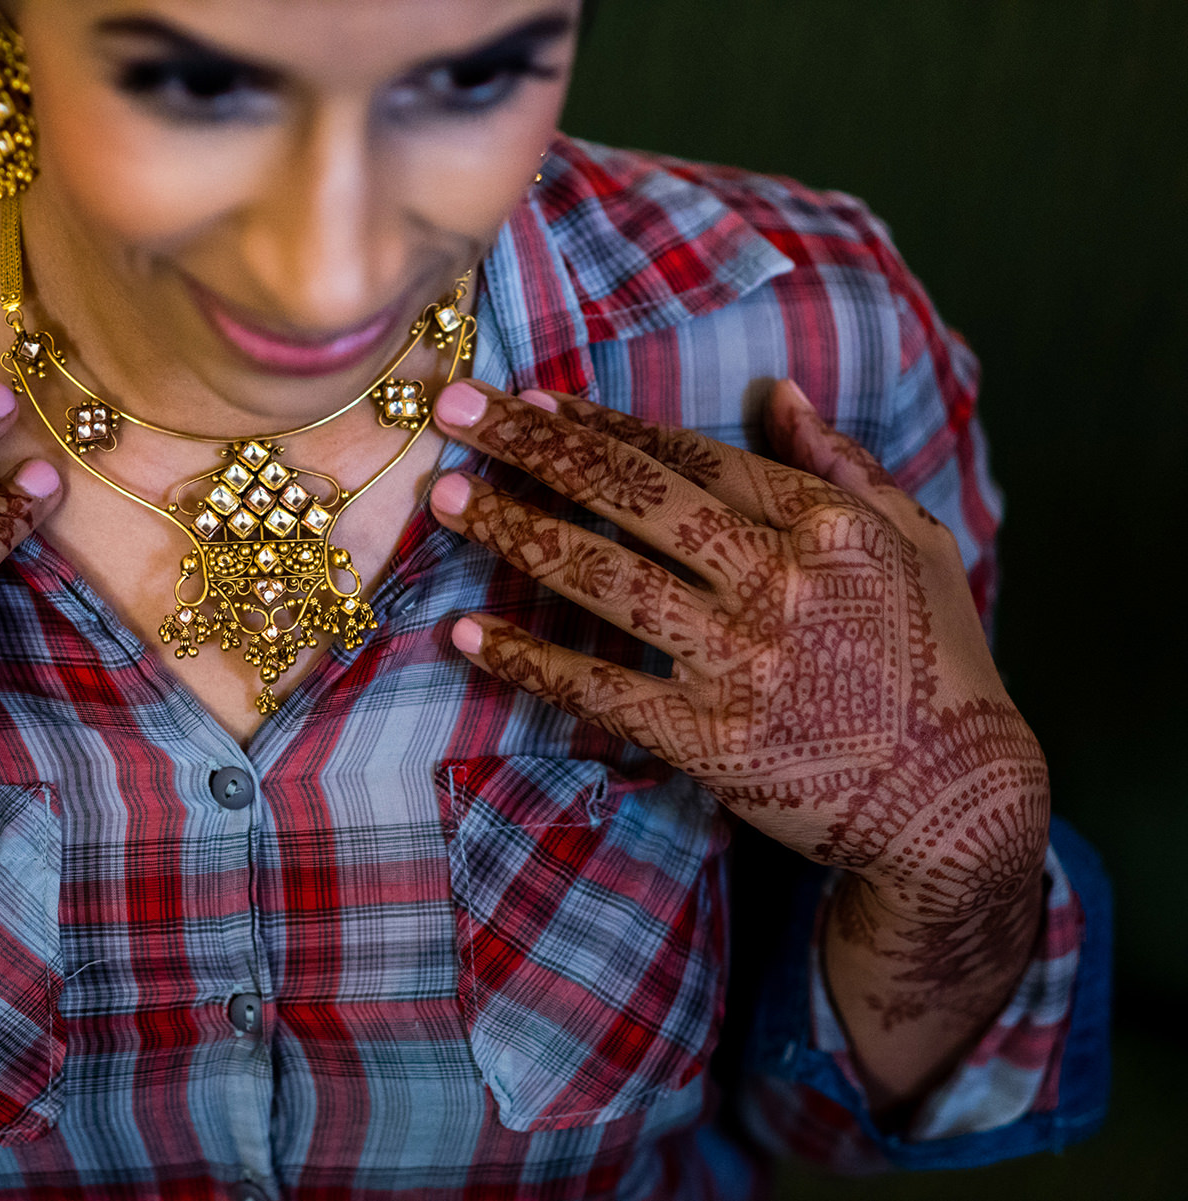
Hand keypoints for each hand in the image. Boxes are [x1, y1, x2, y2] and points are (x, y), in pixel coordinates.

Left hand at [428, 379, 1048, 926]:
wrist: (956, 802)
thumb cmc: (937, 664)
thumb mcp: (915, 543)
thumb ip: (843, 465)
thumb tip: (780, 394)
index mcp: (824, 523)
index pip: (688, 459)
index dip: (603, 429)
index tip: (536, 404)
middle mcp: (777, 580)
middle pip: (632, 497)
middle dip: (535, 447)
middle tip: (457, 410)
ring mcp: (739, 661)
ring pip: (605, 578)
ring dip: (517, 532)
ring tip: (448, 497)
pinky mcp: (710, 739)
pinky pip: (600, 689)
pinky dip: (530, 661)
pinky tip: (467, 633)